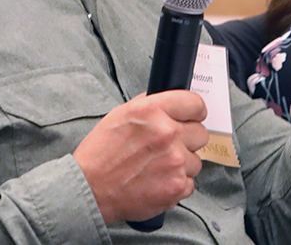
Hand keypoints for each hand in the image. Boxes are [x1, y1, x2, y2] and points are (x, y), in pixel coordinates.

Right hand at [74, 91, 208, 223]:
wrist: (90, 188)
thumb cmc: (101, 153)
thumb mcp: (120, 114)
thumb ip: (150, 106)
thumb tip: (170, 103)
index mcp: (152, 111)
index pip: (195, 103)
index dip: (194, 112)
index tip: (191, 118)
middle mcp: (166, 133)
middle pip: (201, 133)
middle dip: (187, 139)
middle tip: (169, 147)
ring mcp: (174, 161)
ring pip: (196, 161)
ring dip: (181, 164)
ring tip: (158, 167)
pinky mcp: (176, 186)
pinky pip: (190, 183)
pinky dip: (176, 184)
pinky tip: (157, 181)